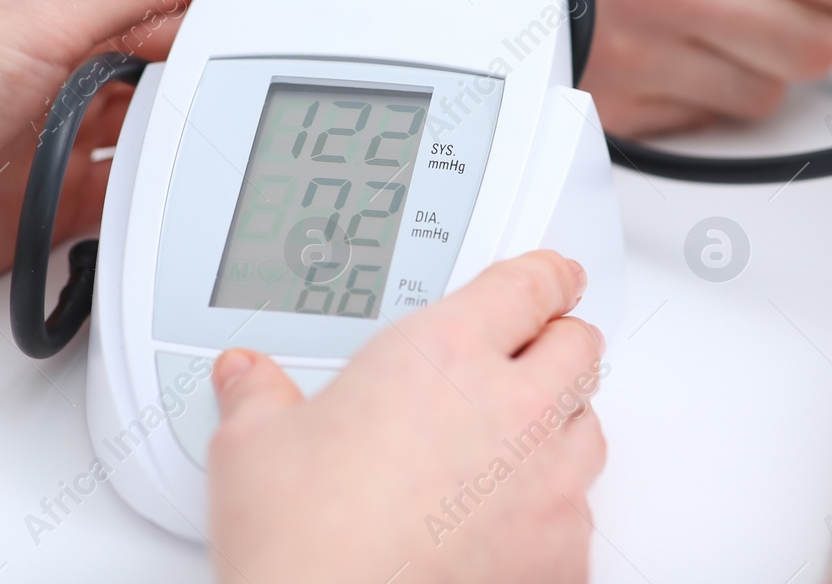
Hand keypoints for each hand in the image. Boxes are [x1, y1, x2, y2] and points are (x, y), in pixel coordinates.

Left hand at [0, 0, 260, 329]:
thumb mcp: (45, 16)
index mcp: (77, 8)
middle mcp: (79, 71)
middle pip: (185, 64)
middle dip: (233, 65)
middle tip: (289, 73)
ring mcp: (72, 138)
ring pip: (164, 134)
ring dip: (191, 138)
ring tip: (227, 139)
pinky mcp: (63, 203)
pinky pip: (134, 202)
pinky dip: (156, 203)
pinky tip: (173, 198)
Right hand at [207, 251, 607, 583]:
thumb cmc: (305, 547)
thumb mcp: (253, 449)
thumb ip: (260, 398)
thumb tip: (245, 379)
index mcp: (444, 354)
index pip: (528, 287)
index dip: (547, 276)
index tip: (553, 276)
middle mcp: (510, 408)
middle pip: (575, 348)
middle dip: (560, 341)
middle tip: (540, 347)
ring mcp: (545, 484)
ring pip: (587, 428)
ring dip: (562, 422)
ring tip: (521, 437)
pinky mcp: (561, 555)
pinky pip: (581, 514)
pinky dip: (556, 509)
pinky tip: (516, 519)